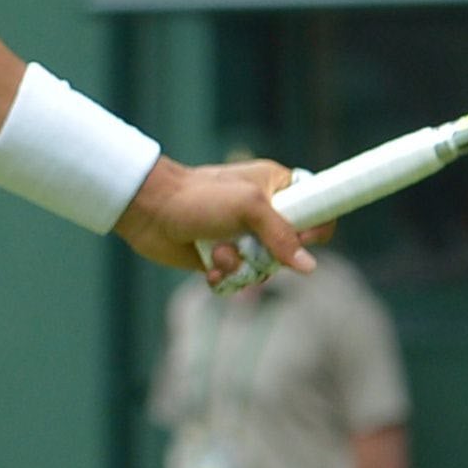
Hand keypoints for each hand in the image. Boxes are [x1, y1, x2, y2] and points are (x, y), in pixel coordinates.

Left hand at [122, 155, 315, 283]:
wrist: (149, 211)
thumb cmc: (200, 197)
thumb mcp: (248, 208)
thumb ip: (282, 236)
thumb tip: (309, 268)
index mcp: (278, 188)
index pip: (318, 210)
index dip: (314, 229)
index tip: (300, 237)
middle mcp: (264, 214)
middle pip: (293, 251)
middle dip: (270, 257)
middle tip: (250, 247)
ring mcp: (243, 237)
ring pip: (265, 270)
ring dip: (242, 267)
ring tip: (219, 252)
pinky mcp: (222, 258)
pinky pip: (239, 280)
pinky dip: (225, 278)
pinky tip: (209, 268)